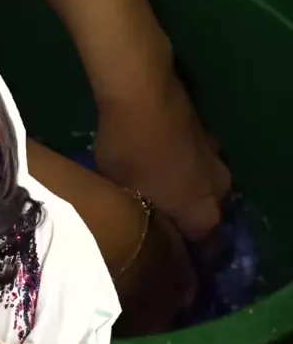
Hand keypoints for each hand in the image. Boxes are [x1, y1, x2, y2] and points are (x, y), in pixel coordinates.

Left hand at [94, 68, 230, 240]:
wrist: (142, 91)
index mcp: (204, 215)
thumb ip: (136, 217)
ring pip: (196, 184)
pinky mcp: (204, 132)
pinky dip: (176, 164)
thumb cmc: (130, 150)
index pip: (197, 250)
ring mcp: (214, 157)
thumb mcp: (122, 194)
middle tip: (146, 215)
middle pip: (200, 215)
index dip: (173, 252)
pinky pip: (191, 160)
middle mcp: (219, 190)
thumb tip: (134, 226)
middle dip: (177, 217)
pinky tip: (149, 157)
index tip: (150, 249)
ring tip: (145, 185)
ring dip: (177, 187)